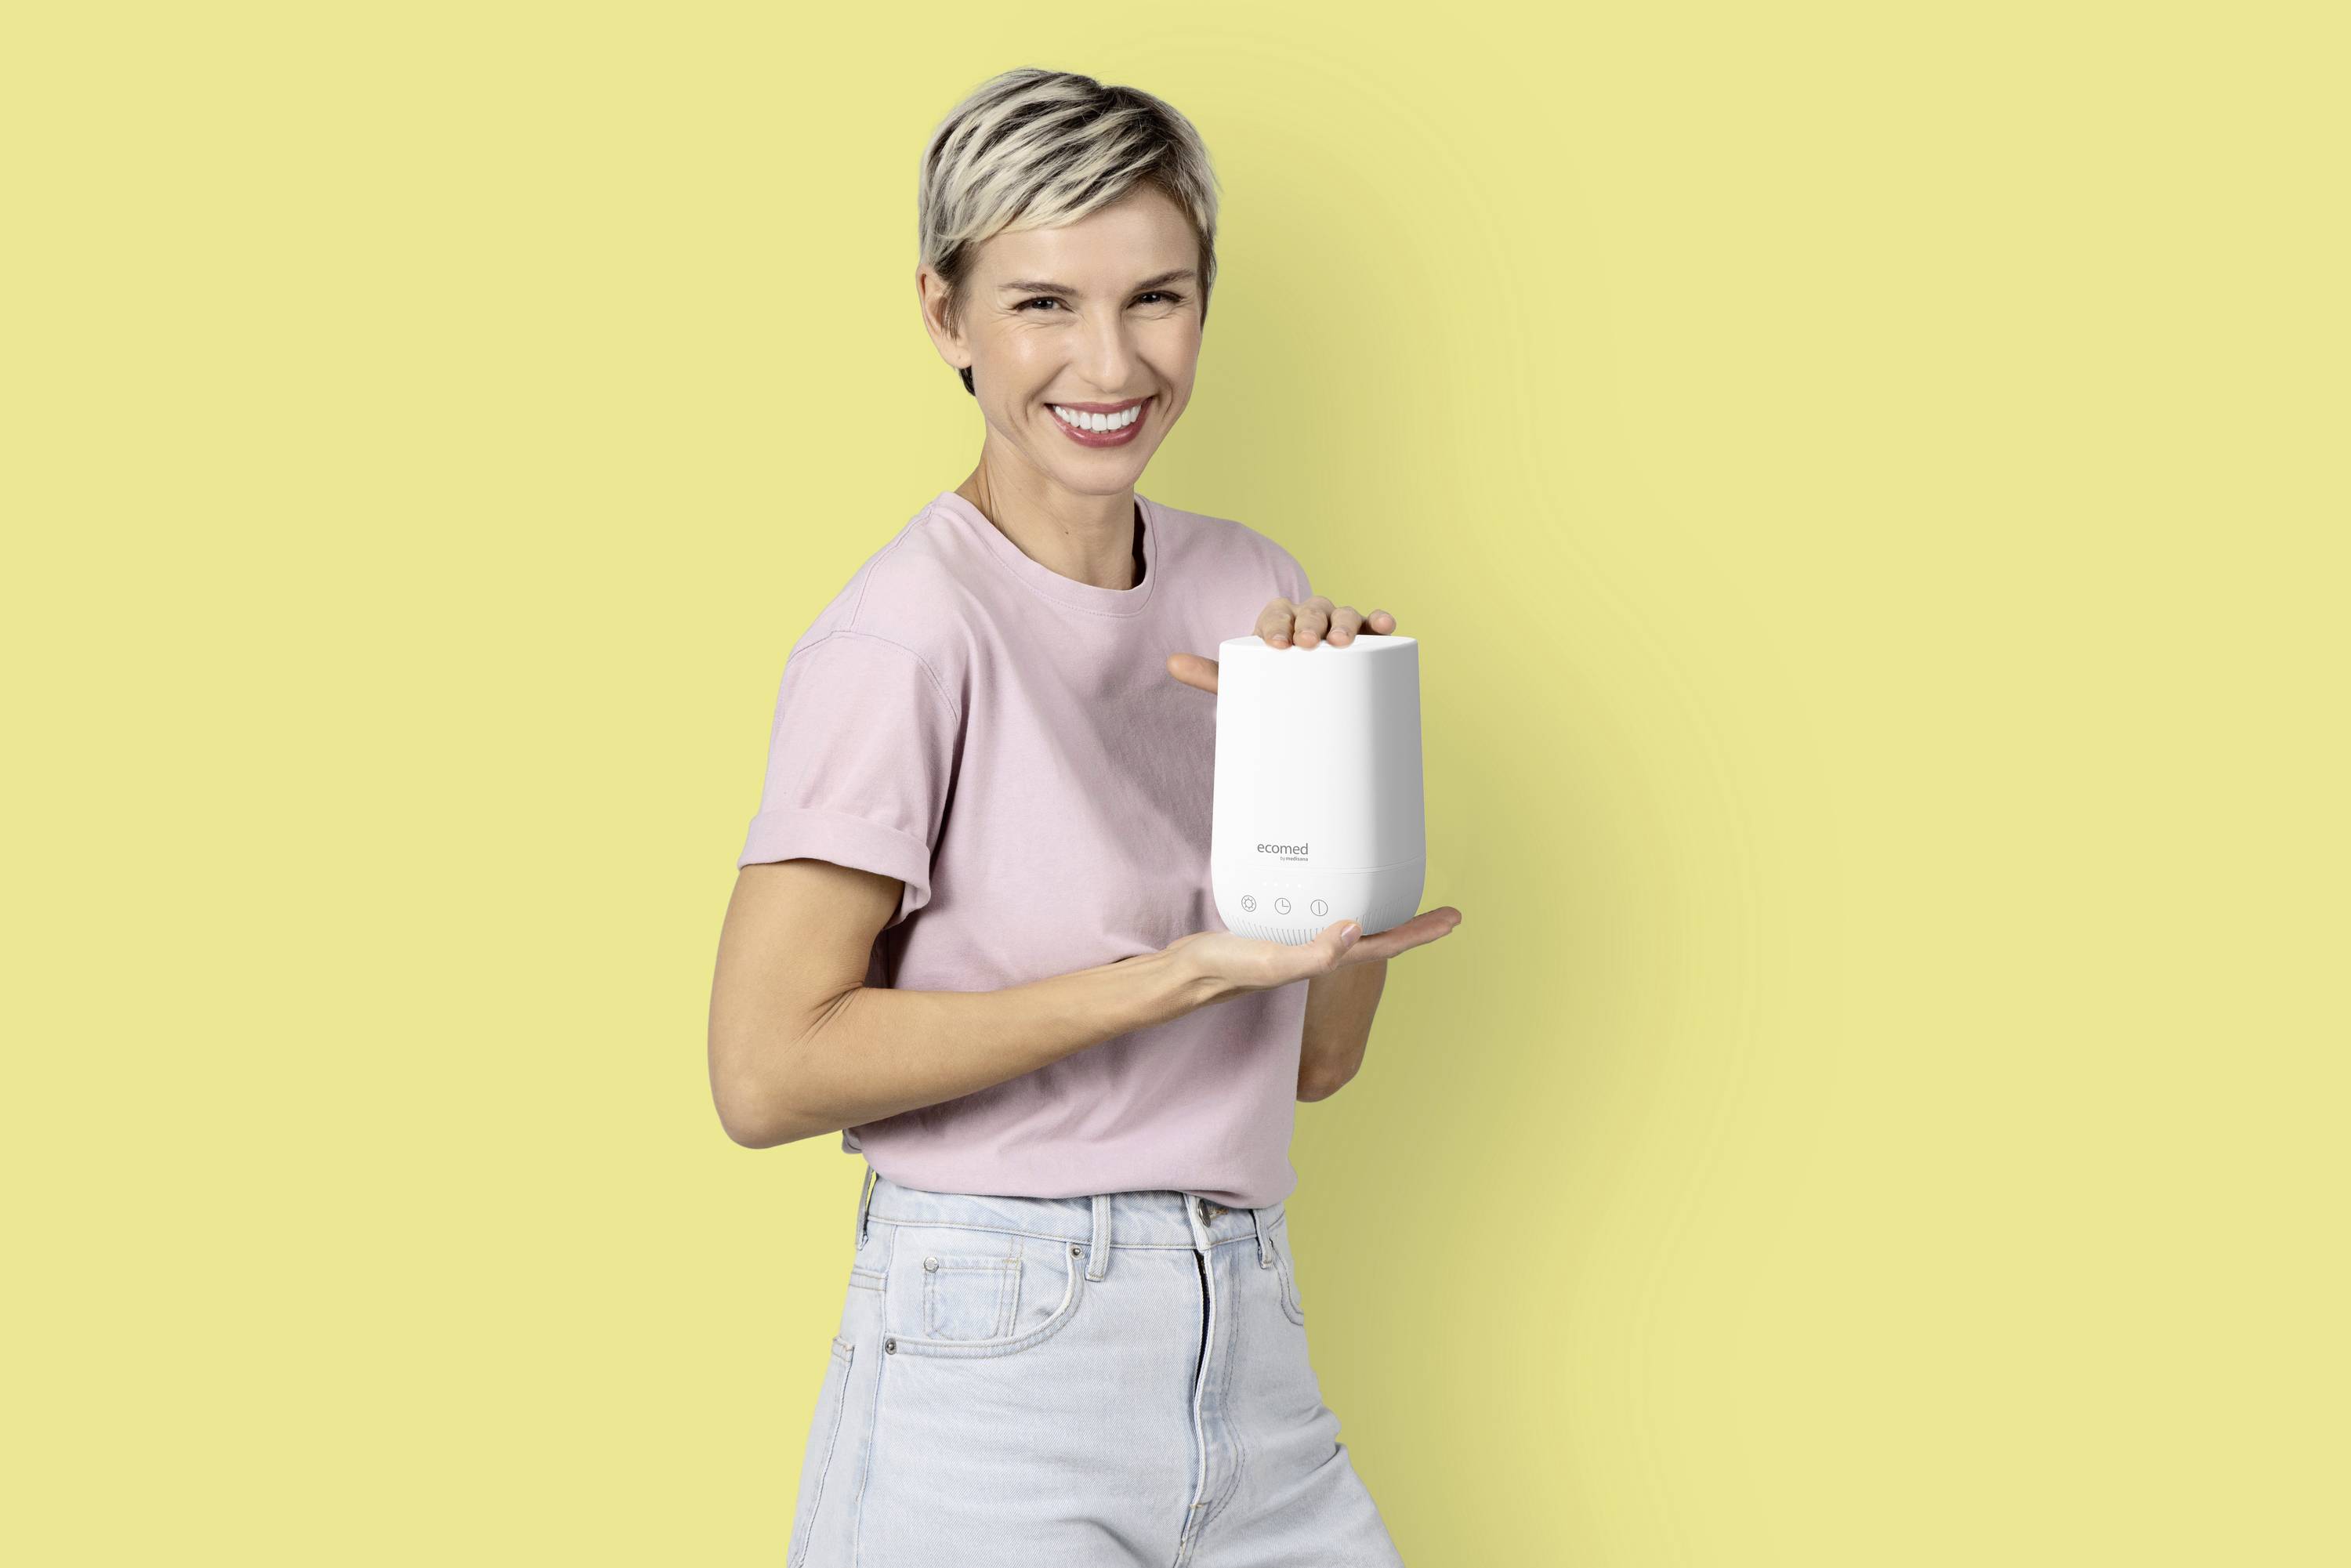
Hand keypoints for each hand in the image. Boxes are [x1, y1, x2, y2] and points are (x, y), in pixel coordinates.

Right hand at [1162, 905, 1462, 1006]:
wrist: (1187, 974)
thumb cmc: (1226, 971)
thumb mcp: (1272, 961)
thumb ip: (1315, 953)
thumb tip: (1357, 930)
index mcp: (1327, 959)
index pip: (1386, 944)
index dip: (1421, 932)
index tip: (1453, 919)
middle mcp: (1321, 953)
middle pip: (1379, 936)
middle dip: (1411, 924)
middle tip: (1442, 912)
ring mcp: (1303, 945)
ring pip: (1355, 928)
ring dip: (1382, 915)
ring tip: (1402, 899)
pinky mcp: (1284, 933)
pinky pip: (1325, 916)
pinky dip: (1341, 905)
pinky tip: (1338, 895)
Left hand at [1166, 596, 1397, 693]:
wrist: (1299, 702)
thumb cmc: (1270, 685)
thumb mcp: (1242, 681)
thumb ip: (1210, 673)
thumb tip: (1171, 663)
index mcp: (1279, 621)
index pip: (1276, 613)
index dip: (1276, 624)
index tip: (1276, 644)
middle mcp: (1310, 619)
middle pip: (1312, 609)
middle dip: (1310, 623)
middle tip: (1308, 645)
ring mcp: (1338, 628)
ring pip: (1344, 614)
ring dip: (1345, 622)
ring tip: (1343, 641)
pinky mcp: (1365, 642)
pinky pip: (1374, 627)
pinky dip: (1381, 622)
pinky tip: (1386, 626)